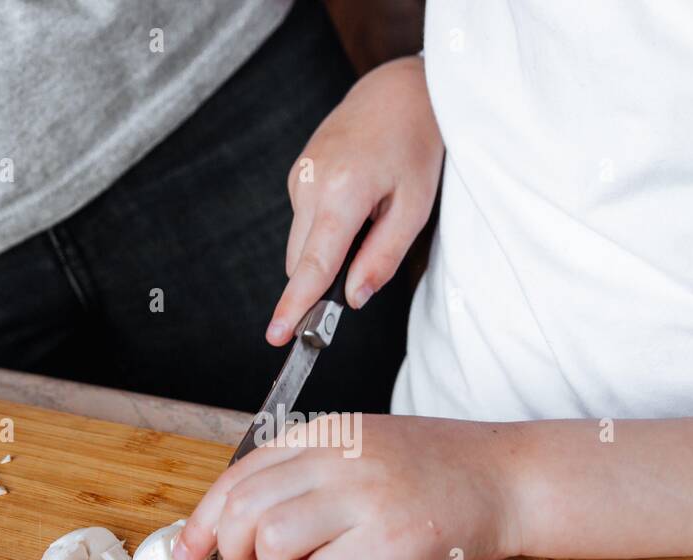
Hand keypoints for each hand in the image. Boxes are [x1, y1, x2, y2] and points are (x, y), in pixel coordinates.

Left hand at [172, 416, 527, 559]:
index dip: (203, 520)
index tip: (188, 552)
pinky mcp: (393, 539)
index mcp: (325, 433)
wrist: (512, 478)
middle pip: (243, 509)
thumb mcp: (362, 446)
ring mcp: (366, 497)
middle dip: (234, 550)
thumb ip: (306, 471)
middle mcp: (339, 458)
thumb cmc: (437, 469)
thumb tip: (240, 520)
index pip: (238, 475)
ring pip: (271, 541)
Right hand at [267, 55, 443, 344]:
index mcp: (342, 193)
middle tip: (356, 281)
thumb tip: (353, 300)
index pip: (313, 265)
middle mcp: (310, 184)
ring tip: (370, 219)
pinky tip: (356, 203)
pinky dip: (326, 229)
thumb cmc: (414, 146)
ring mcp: (298, 177)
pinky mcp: (297, 175)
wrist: (397, 90)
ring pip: (301, 244)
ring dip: (327, 252)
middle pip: (300, 261)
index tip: (277, 335)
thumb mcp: (415, 207)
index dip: (295, 305)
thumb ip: (382, 258)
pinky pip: (305, 221)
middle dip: (320, 283)